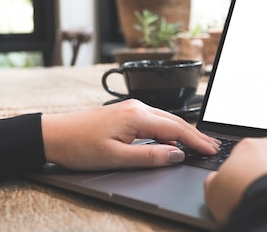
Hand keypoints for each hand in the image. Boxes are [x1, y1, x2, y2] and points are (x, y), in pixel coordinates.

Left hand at [41, 99, 219, 169]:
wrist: (53, 134)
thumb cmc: (78, 145)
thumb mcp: (116, 158)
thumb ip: (149, 156)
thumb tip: (176, 154)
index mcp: (137, 116)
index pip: (176, 129)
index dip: (197, 141)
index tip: (211, 149)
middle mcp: (137, 107)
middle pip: (175, 121)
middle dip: (196, 135)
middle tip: (213, 147)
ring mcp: (131, 108)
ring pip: (166, 119)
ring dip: (183, 132)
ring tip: (199, 144)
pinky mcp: (125, 112)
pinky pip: (155, 119)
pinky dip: (169, 130)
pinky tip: (171, 140)